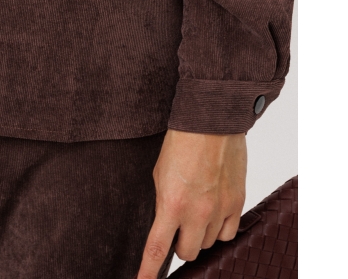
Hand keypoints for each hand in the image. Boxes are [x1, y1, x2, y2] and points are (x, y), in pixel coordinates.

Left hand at [136, 129, 245, 277]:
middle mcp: (197, 213)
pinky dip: (219, 229)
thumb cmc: (181, 142)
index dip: (148, 271)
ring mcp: (219, 210)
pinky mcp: (236, 204)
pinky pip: (227, 233)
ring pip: (207, 244)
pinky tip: (213, 212)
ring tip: (196, 210)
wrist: (210, 122)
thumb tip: (166, 225)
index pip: (157, 249)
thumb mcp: (160, 174)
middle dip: (180, 244)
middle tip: (177, 226)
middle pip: (187, 252)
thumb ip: (164, 204)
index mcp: (171, 204)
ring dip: (199, 235)